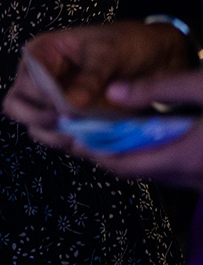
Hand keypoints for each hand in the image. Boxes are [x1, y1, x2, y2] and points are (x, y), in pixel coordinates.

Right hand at [4, 20, 193, 148]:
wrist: (158, 56)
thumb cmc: (128, 43)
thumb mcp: (108, 53)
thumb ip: (89, 77)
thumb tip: (71, 104)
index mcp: (42, 53)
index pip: (25, 81)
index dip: (41, 98)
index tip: (65, 108)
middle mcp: (41, 78)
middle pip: (17, 105)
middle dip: (37, 119)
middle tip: (63, 125)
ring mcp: (55, 100)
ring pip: (35, 125)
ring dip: (53, 136)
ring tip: (78, 138)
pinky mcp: (72, 117)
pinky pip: (59, 135)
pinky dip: (69, 142)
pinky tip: (88, 142)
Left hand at [78, 71, 202, 188]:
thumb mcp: (201, 86)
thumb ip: (157, 89)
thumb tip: (113, 92)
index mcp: (187, 158)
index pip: (127, 166)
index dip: (97, 154)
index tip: (74, 138)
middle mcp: (195, 178)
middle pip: (138, 172)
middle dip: (110, 154)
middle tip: (85, 135)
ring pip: (158, 174)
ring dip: (134, 157)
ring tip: (110, 135)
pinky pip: (176, 173)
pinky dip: (157, 159)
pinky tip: (149, 140)